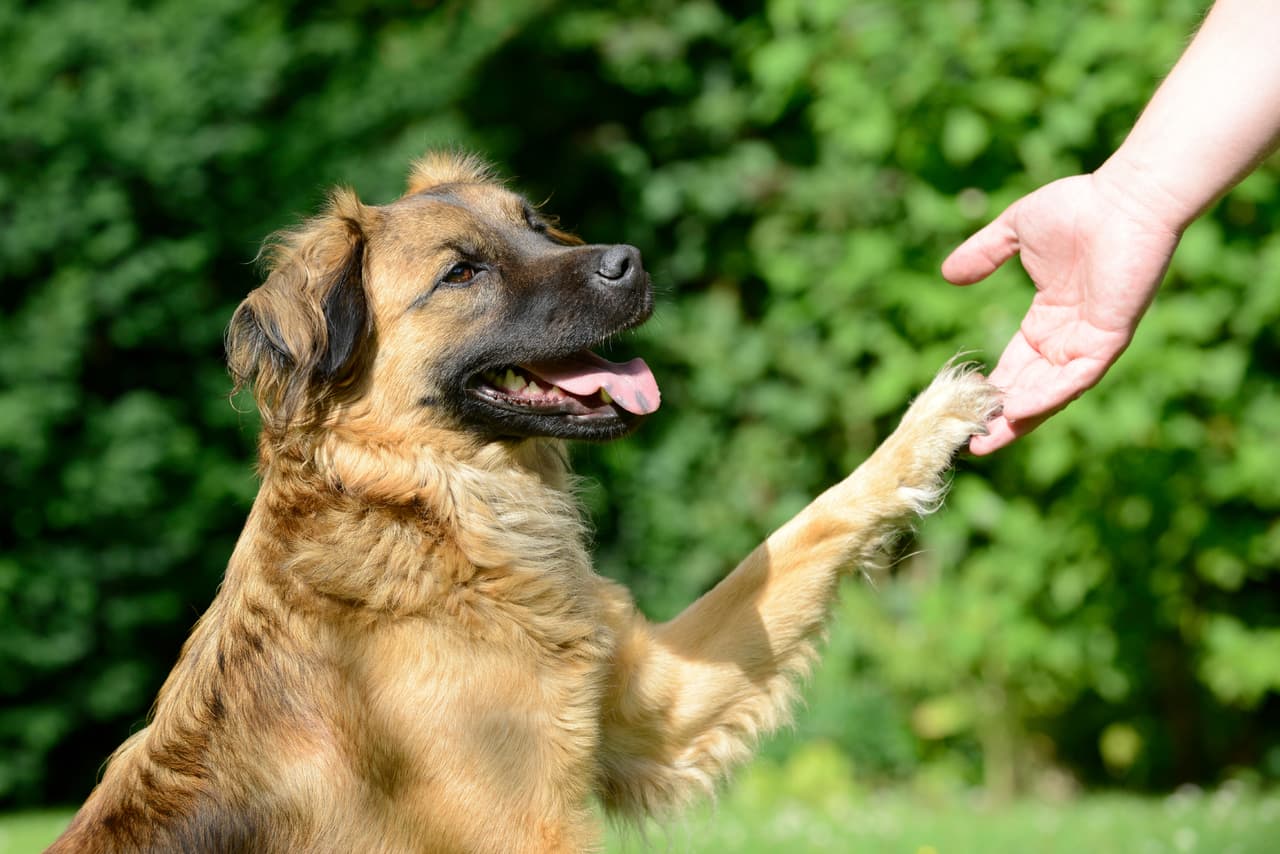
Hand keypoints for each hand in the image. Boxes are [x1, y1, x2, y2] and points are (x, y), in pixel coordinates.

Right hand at [942, 171, 1182, 453]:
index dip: (992, 388)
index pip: (1017, 365)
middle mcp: (1069, 338)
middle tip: (972, 442)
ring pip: (1051, 392)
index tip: (964, 407)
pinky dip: (1047, 397)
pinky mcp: (1109, 340)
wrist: (1126, 198)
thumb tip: (948, 274)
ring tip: (988, 440)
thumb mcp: (1015, 231)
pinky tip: (1017, 411)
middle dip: (1002, 417)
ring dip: (1020, 418)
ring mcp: (1090, 342)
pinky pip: (1075, 379)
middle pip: (1031, 389)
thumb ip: (983, 254)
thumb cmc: (1079, 207)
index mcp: (1049, 318)